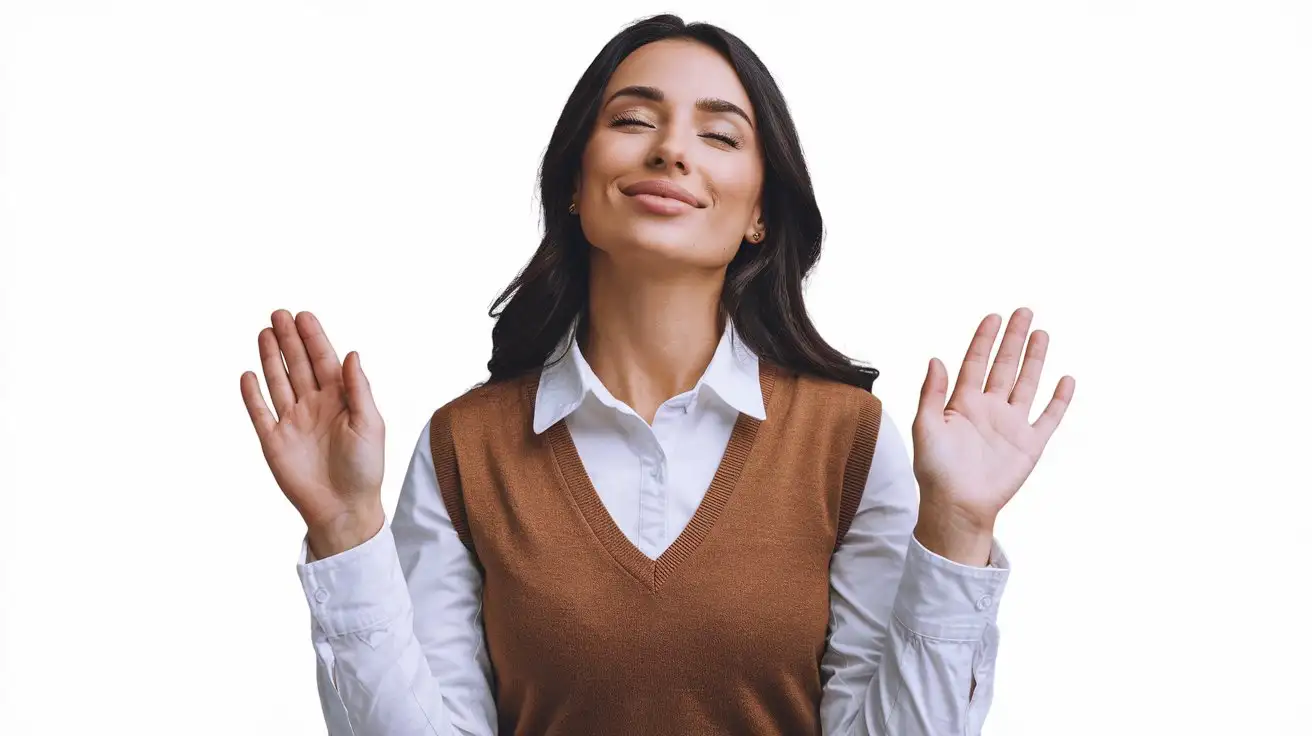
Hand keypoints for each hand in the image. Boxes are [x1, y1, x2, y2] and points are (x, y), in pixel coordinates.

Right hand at [239, 310, 384, 557]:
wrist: (344, 508)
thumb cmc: (365, 468)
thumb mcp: (369, 424)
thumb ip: (358, 389)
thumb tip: (351, 353)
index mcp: (340, 400)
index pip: (324, 361)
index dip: (314, 338)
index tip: (303, 316)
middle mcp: (314, 406)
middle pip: (298, 365)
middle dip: (289, 340)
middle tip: (278, 313)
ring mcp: (293, 422)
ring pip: (278, 382)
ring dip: (270, 358)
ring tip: (264, 332)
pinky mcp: (274, 442)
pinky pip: (260, 413)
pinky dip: (253, 395)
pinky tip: (247, 374)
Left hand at [911, 308, 1074, 561]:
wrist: (956, 506)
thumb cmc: (934, 470)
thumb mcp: (925, 427)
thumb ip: (931, 393)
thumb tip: (936, 359)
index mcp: (962, 403)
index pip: (975, 363)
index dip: (984, 340)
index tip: (993, 316)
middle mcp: (988, 409)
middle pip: (1004, 366)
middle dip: (1013, 339)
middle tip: (1024, 311)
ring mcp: (1011, 425)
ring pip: (1027, 384)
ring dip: (1034, 359)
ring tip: (1041, 333)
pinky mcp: (1029, 444)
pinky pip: (1049, 417)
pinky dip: (1059, 399)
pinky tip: (1066, 379)